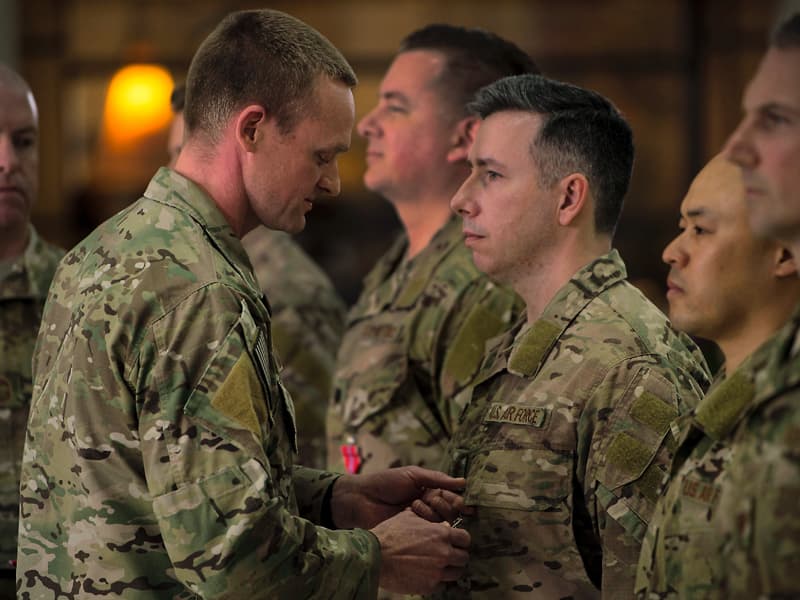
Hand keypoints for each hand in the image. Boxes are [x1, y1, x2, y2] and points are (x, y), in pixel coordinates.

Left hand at [331, 466, 465, 529]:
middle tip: (430, 499)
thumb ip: (437, 478)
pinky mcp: (412, 533)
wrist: (362, 499)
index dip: (459, 499)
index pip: (451, 496)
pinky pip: (428, 532)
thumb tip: (463, 482)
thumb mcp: (413, 475)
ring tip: (414, 505)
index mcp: (428, 490)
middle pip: (450, 510)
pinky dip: (425, 524)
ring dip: (432, 512)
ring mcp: (420, 521)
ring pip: (441, 521)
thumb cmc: (386, 483)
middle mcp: (428, 506)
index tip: (466, 505)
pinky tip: (415, 516)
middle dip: (445, 504)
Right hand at [371, 508, 470, 594]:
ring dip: (449, 569)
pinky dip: (437, 580)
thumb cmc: (390, 534)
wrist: (375, 556)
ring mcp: (437, 572)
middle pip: (464, 558)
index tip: (454, 541)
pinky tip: (426, 574)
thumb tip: (433, 516)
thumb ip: (426, 518)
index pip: (465, 539)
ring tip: (438, 566)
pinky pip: (441, 585)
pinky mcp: (429, 586)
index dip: (460, 539)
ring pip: (456, 573)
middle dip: (457, 555)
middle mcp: (444, 554)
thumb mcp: (409, 517)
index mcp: (442, 534)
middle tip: (447, 554)